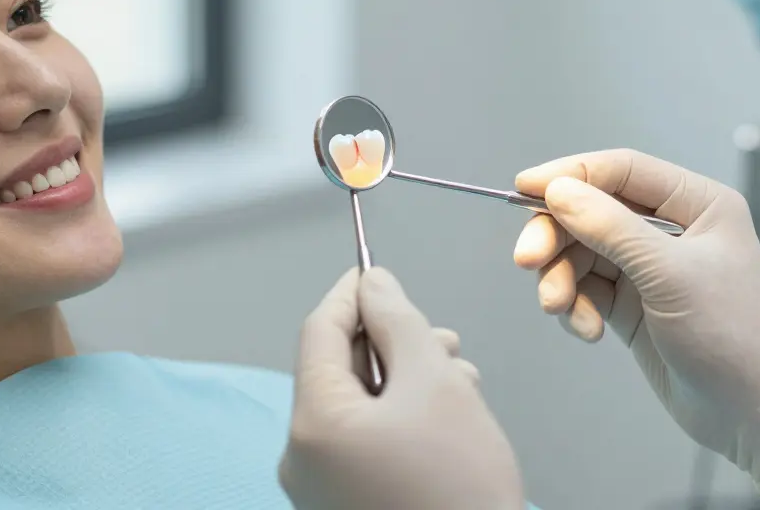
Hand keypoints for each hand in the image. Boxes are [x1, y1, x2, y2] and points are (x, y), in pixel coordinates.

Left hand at [280, 267, 524, 509]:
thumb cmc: (457, 489)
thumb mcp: (435, 383)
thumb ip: (398, 322)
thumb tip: (374, 285)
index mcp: (312, 423)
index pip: (319, 330)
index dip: (352, 294)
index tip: (378, 273)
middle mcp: (302, 459)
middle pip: (339, 369)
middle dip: (392, 345)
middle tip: (440, 340)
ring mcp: (320, 490)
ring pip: (358, 406)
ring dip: (405, 382)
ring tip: (457, 385)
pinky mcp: (343, 507)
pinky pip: (363, 443)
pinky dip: (399, 421)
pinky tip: (444, 420)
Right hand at [513, 149, 759, 503]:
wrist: (754, 416)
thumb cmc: (734, 337)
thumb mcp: (669, 276)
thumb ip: (610, 228)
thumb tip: (559, 191)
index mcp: (697, 204)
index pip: (621, 170)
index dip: (570, 174)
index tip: (523, 188)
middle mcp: (671, 229)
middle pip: (591, 211)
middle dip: (556, 236)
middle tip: (527, 261)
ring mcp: (649, 268)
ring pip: (581, 252)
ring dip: (561, 279)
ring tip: (559, 308)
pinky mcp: (632, 304)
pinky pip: (585, 288)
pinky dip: (576, 306)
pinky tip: (587, 331)